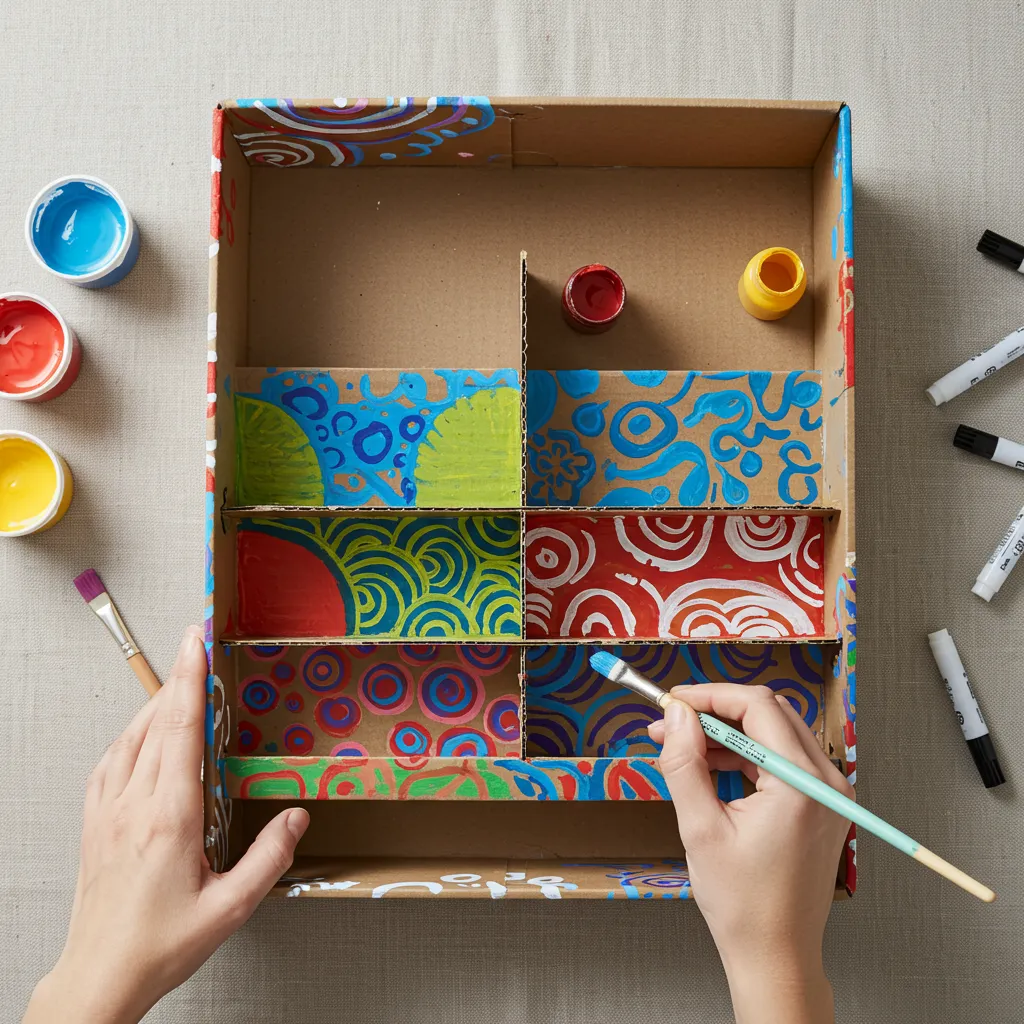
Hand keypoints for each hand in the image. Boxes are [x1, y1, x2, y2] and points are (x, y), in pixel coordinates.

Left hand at [24, 626, 309, 1023]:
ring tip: (179, 683)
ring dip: (157, 703)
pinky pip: (110, 762)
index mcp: (169, 817)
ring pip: (131, 737)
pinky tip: (140, 734)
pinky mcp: (94, 823)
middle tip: (196, 643)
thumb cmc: (161, 945)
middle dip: (179, 676)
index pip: (181, 728)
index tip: (197, 640)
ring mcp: (108, 811)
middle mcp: (134, 805)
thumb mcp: (231, 908)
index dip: (191, 678)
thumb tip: (296, 817)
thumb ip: (268, 858)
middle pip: (157, 721)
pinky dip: (130, 735)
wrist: (100, 976)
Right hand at [648, 684, 851, 1023]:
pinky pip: (781, 760)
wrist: (777, 955)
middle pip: (769, 714)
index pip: (757, 706)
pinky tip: (709, 768)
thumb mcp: (700, 829)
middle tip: (671, 723)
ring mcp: (828, 794)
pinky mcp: (821, 806)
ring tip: (680, 748)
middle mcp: (826, 781)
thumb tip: (676, 716)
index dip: (709, 696)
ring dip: (727, 733)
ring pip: (774, 734)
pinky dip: (745, 756)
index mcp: (801, 784)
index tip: (672, 701)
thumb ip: (685, 765)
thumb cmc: (742, 904)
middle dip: (715, 711)